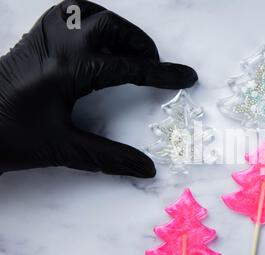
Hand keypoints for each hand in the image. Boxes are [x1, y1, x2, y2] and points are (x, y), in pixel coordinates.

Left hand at [0, 0, 197, 177]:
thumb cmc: (11, 138)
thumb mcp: (64, 149)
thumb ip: (109, 158)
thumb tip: (148, 168)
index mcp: (68, 72)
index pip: (128, 68)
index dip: (162, 74)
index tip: (186, 76)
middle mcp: (57, 46)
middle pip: (110, 27)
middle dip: (141, 43)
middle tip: (154, 63)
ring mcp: (43, 38)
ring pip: (89, 11)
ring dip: (116, 26)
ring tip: (129, 47)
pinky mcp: (35, 39)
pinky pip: (69, 13)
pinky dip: (91, 19)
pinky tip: (96, 38)